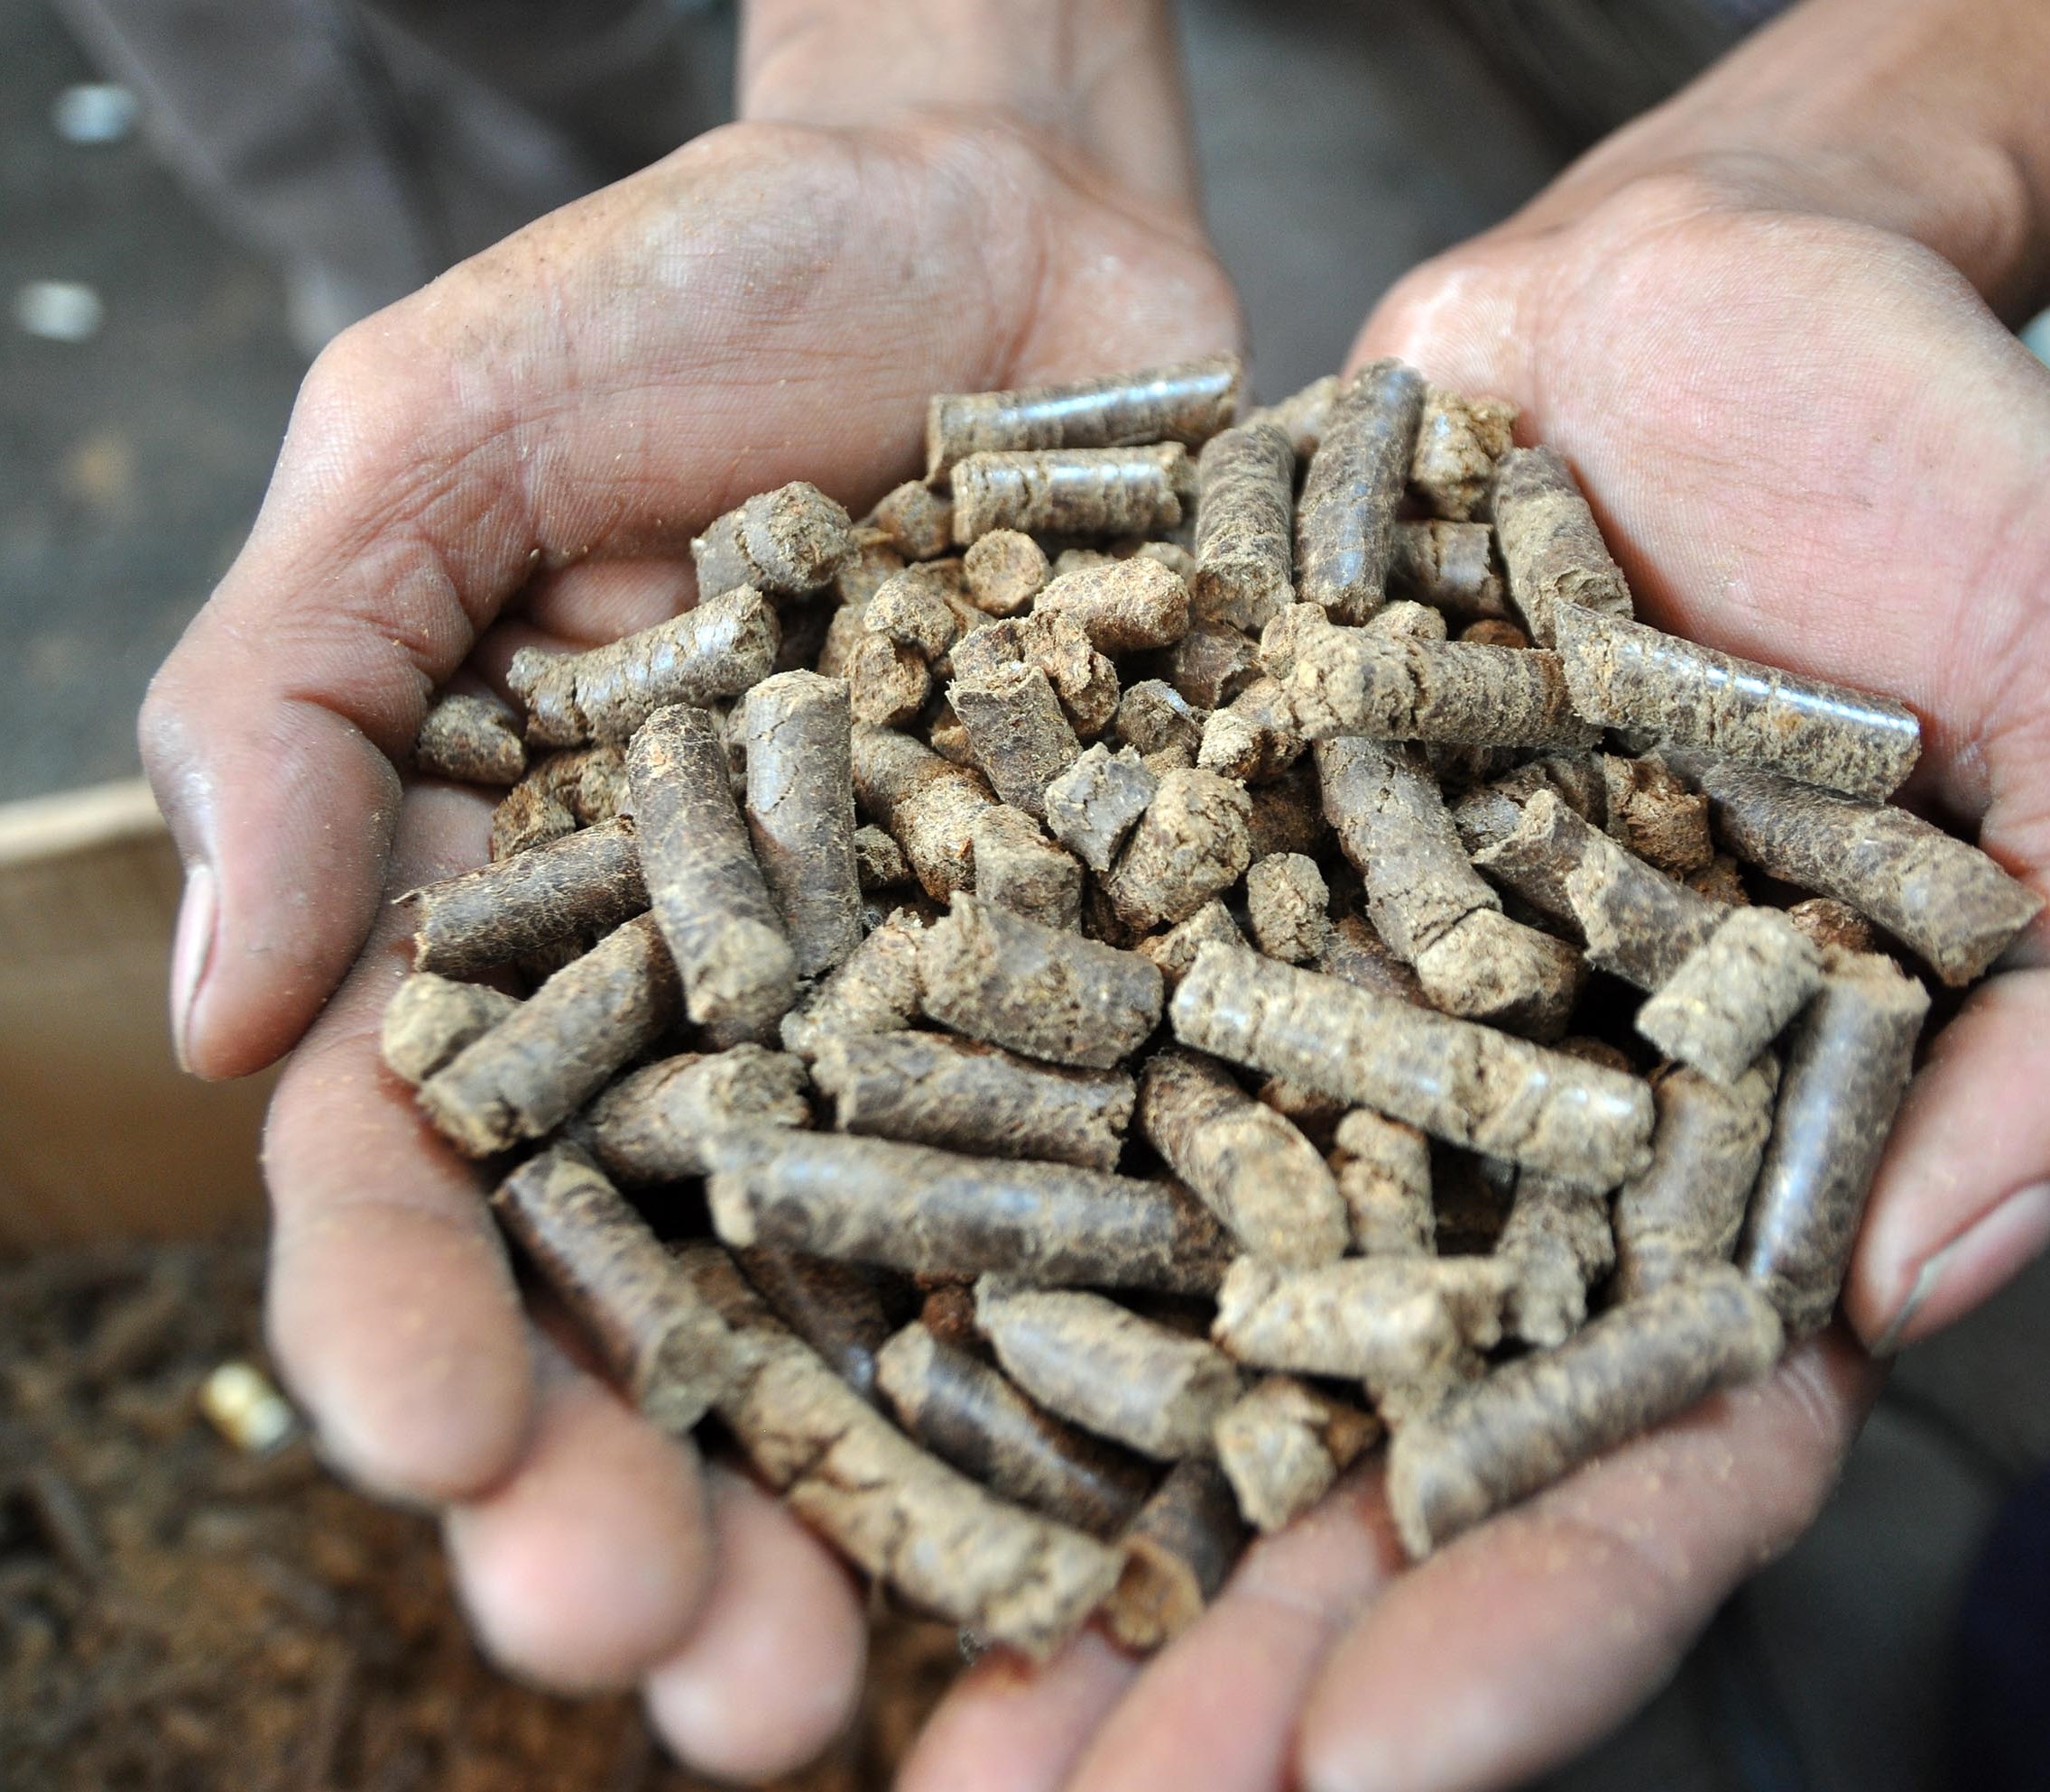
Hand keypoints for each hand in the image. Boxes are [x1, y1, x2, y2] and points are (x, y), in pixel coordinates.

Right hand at [140, 81, 1236, 1781]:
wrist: (991, 214)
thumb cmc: (681, 292)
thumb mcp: (437, 446)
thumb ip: (300, 700)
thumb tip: (235, 1019)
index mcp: (519, 934)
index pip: (432, 1181)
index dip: (424, 1334)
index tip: (448, 1460)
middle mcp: (730, 1016)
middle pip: (680, 1307)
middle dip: (679, 1500)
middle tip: (717, 1685)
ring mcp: (944, 1002)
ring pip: (909, 1293)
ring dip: (915, 1494)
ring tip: (931, 1667)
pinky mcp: (1141, 955)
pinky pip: (1154, 1141)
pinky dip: (1168, 1304)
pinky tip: (1193, 1472)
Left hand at [900, 71, 2049, 1791]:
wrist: (1704, 289)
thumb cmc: (1952, 487)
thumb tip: (1932, 1274)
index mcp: (1746, 1179)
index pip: (1648, 1466)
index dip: (1517, 1630)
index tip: (1352, 1779)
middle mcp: (1506, 1149)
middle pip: (1365, 1450)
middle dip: (1223, 1649)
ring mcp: (1327, 1027)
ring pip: (1169, 1297)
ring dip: (1038, 1487)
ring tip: (889, 1671)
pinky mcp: (1186, 883)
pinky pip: (1054, 1042)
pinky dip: (944, 1169)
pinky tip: (805, 1309)